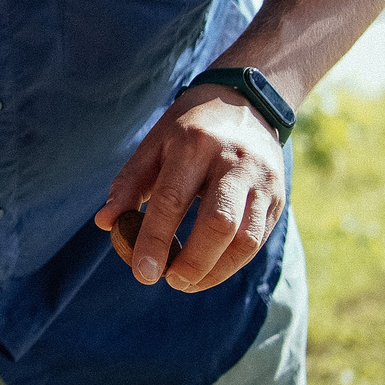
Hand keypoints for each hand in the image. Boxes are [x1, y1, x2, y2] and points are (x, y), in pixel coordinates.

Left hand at [92, 86, 283, 292]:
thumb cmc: (188, 130)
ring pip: (245, 238)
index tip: (142, 272)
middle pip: (218, 224)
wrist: (245, 102)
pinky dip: (232, 263)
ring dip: (215, 271)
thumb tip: (106, 223)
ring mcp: (262, 180)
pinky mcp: (278, 197)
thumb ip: (129, 183)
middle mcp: (234, 161)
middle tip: (167, 281)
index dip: (156, 239)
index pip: (173, 199)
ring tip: (186, 282)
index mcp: (194, 144)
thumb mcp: (154, 145)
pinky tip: (209, 271)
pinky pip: (257, 239)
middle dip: (192, 262)